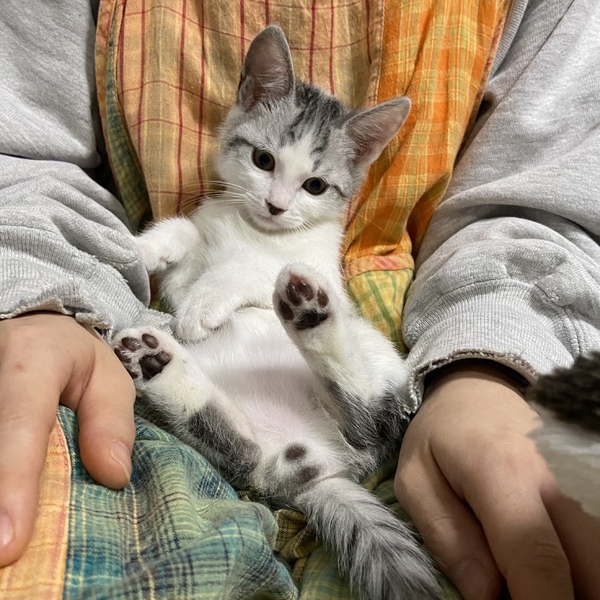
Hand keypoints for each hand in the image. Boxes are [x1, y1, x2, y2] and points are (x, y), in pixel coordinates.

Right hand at [0, 313, 135, 566]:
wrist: (29, 332)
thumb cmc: (74, 360)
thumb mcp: (108, 377)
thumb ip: (111, 421)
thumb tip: (114, 476)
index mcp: (31, 361)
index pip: (20, 423)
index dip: (13, 481)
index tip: (8, 543)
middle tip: (6, 557)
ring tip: (8, 547)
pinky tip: (5, 515)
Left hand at [395, 361, 599, 599]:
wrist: (478, 390)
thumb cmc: (439, 436)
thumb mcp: (415, 480)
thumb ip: (447, 536)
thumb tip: (486, 596)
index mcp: (503, 473)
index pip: (536, 557)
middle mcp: (557, 481)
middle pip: (589, 568)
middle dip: (562, 595)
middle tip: (515, 590)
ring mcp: (582, 485)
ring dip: (575, 583)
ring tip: (525, 579)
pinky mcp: (590, 489)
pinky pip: (596, 543)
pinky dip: (579, 567)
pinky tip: (547, 567)